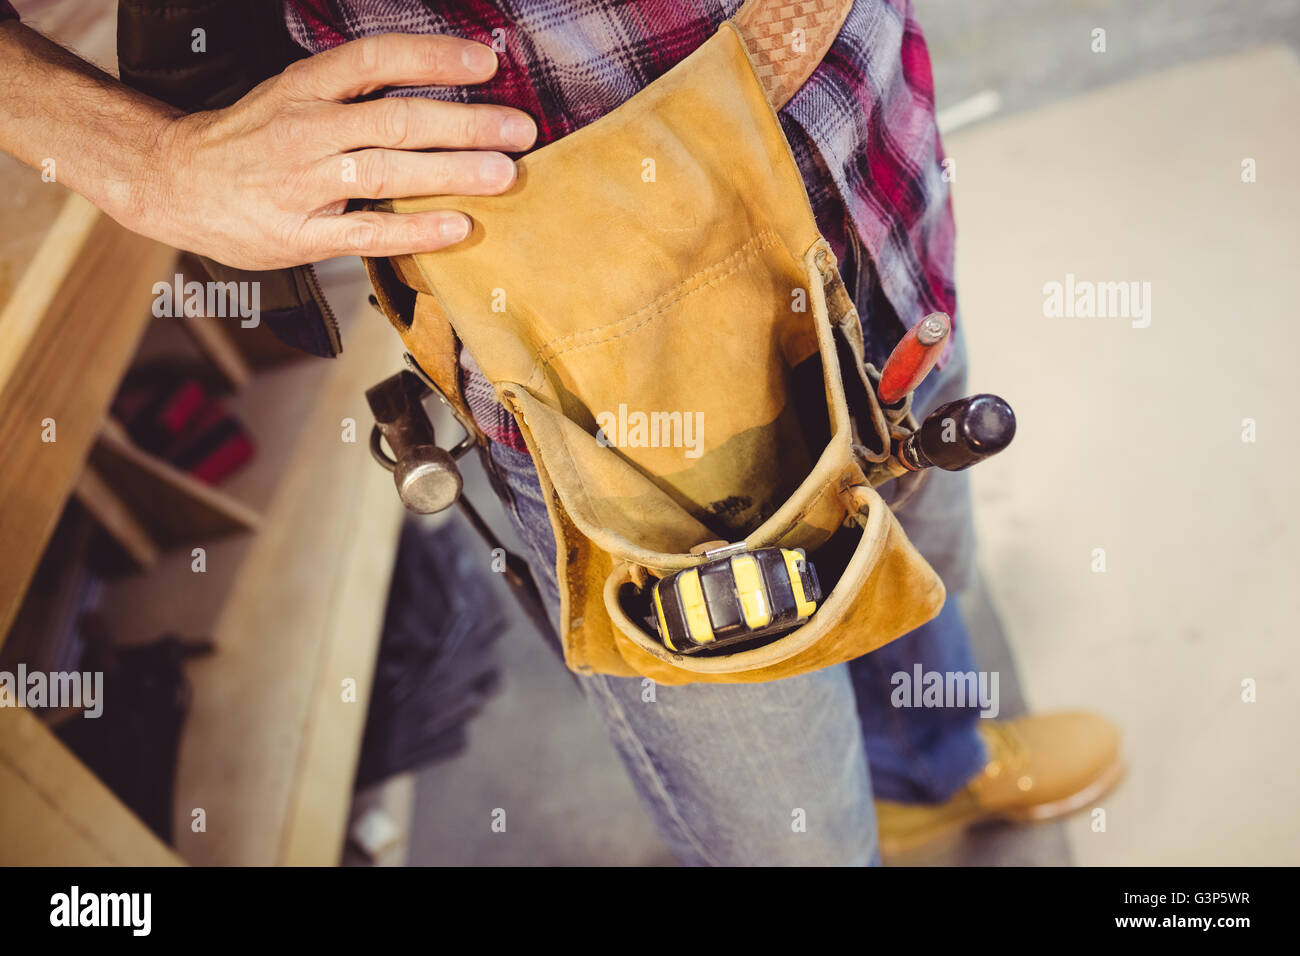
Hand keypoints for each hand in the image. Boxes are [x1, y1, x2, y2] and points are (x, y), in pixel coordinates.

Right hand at [137, 34, 535, 269]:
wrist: (171, 182)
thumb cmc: (246, 139)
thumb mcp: (290, 95)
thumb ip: (351, 94)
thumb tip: (431, 91)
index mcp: (304, 87)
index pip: (375, 59)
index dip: (433, 57)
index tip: (485, 63)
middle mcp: (306, 129)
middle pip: (397, 118)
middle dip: (467, 123)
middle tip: (520, 130)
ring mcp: (303, 183)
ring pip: (389, 171)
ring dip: (454, 172)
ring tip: (505, 174)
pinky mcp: (301, 233)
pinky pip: (369, 231)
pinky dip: (417, 228)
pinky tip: (459, 226)